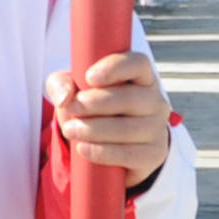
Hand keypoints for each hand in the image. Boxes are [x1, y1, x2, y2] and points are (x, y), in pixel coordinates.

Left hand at [45, 51, 170, 187]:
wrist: (107, 142)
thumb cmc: (90, 105)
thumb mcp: (71, 89)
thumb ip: (61, 84)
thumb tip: (64, 98)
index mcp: (140, 76)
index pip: (137, 63)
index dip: (115, 68)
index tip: (89, 77)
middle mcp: (155, 100)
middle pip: (128, 99)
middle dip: (94, 104)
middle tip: (71, 109)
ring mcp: (157, 128)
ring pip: (127, 129)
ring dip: (93, 130)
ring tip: (70, 130)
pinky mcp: (153, 154)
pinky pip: (129, 154)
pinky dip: (102, 152)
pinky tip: (83, 149)